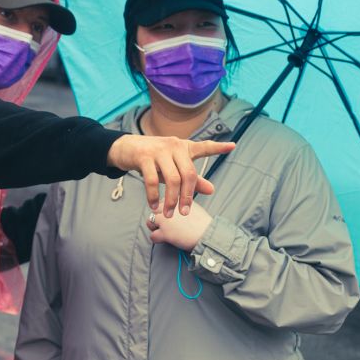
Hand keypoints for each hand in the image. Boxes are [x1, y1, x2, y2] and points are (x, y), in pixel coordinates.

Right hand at [106, 134, 233, 216]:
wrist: (125, 148)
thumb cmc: (153, 159)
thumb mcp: (173, 167)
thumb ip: (192, 178)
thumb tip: (212, 190)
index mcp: (184, 147)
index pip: (204, 147)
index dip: (218, 147)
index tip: (233, 146)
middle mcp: (174, 146)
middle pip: (188, 174)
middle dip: (188, 196)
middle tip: (185, 213)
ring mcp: (159, 150)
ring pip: (171, 179)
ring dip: (171, 200)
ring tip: (169, 214)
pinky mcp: (144, 156)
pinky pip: (152, 180)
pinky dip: (153, 196)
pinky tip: (153, 206)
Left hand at [146, 202, 213, 250]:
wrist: (209, 235)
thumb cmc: (203, 223)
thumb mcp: (194, 206)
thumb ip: (182, 203)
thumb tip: (173, 206)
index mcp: (175, 198)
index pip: (161, 202)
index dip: (164, 211)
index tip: (172, 217)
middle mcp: (168, 206)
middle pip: (153, 210)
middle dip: (157, 218)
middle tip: (168, 226)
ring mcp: (165, 219)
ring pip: (149, 222)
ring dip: (155, 228)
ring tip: (167, 233)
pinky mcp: (164, 232)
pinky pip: (153, 236)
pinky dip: (158, 239)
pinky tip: (167, 240)